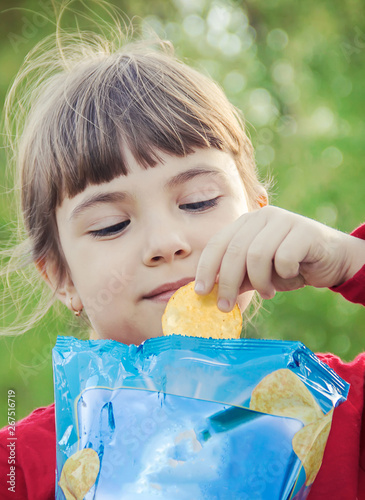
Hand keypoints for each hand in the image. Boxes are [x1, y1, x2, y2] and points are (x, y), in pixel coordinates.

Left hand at [195, 206, 364, 310]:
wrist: (329, 259)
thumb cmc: (289, 266)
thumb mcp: (257, 274)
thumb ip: (236, 278)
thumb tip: (208, 292)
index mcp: (245, 223)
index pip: (217, 243)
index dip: (206, 268)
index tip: (200, 292)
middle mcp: (261, 216)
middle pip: (234, 251)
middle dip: (227, 283)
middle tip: (225, 306)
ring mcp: (283, 220)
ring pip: (257, 255)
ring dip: (259, 282)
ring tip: (267, 291)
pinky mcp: (303, 230)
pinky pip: (283, 258)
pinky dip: (284, 274)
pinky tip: (290, 276)